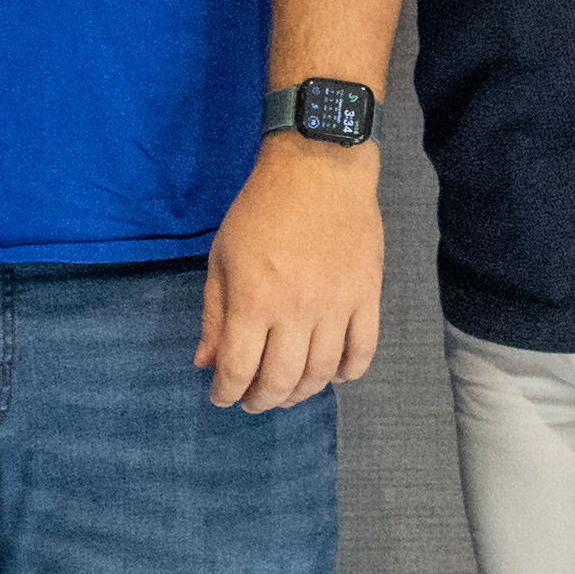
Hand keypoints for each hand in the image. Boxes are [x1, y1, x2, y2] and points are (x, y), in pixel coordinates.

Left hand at [200, 141, 383, 410]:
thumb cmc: (260, 210)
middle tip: (253, 402)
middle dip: (262, 400)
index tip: (221, 399)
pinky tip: (333, 377)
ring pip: (323, 373)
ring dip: (302, 393)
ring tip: (287, 394)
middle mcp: (296, 311)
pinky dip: (349, 373)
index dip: (227, 392)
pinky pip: (363, 351)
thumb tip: (205, 362)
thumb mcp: (221, 258)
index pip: (239, 368)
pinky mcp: (368, 297)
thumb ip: (214, 314)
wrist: (318, 171)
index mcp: (254, 301)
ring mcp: (337, 306)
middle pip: (282, 379)